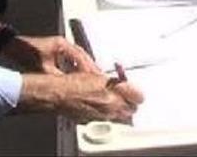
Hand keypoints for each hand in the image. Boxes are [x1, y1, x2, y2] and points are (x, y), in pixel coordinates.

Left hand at [2, 36, 98, 74]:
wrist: (9, 47)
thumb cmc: (23, 52)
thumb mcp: (43, 69)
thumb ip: (58, 78)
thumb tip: (69, 87)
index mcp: (62, 44)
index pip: (81, 56)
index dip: (89, 68)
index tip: (96, 77)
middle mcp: (61, 44)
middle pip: (81, 56)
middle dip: (89, 68)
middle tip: (98, 79)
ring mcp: (57, 47)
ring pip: (76, 58)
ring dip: (83, 68)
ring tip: (90, 78)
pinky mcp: (53, 52)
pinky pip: (69, 60)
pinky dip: (74, 68)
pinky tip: (76, 77)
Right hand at [19, 72, 143, 123]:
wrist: (58, 94)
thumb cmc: (73, 82)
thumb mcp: (97, 75)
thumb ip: (115, 81)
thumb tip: (124, 82)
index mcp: (112, 93)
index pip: (138, 96)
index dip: (136, 92)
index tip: (134, 89)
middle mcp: (109, 107)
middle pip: (132, 109)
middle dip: (130, 102)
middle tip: (126, 94)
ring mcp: (103, 115)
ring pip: (121, 115)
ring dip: (120, 108)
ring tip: (113, 99)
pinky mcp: (95, 120)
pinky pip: (108, 118)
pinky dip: (108, 112)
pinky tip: (102, 104)